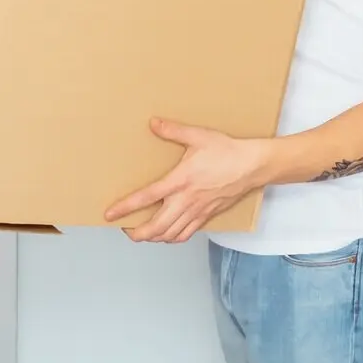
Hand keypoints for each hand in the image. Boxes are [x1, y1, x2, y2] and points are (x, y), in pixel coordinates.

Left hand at [104, 119, 271, 243]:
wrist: (252, 166)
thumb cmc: (227, 151)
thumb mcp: (199, 136)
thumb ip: (173, 131)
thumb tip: (154, 123)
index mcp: (180, 181)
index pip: (146, 198)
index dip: (125, 208)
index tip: (110, 214)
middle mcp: (186, 201)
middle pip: (156, 227)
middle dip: (136, 233)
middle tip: (125, 229)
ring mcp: (197, 211)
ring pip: (169, 235)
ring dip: (153, 237)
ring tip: (142, 233)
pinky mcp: (206, 216)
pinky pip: (185, 235)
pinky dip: (172, 238)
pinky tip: (166, 234)